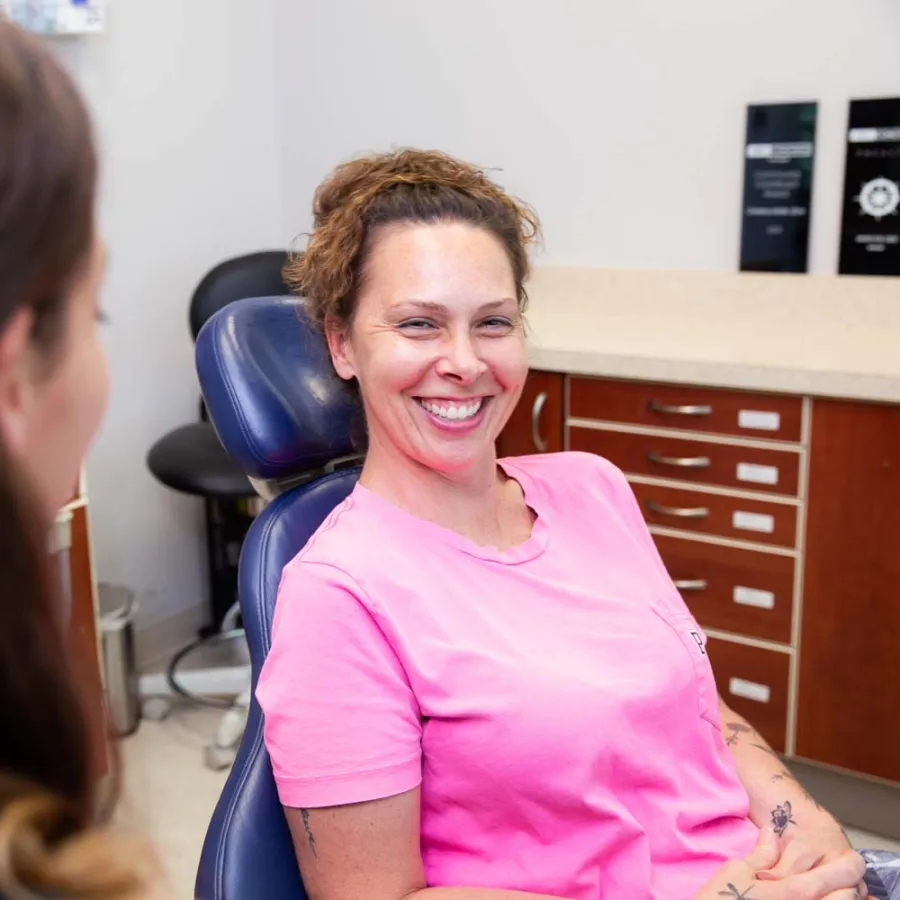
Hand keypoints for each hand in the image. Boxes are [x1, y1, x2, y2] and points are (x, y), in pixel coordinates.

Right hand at [694, 827, 866, 899]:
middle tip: (847, 878)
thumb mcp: (737, 871)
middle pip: (846, 898)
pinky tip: (823, 898)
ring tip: (839, 891)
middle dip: (850, 887)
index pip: (838, 878)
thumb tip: (771, 834)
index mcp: (793, 891)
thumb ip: (761, 854)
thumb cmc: (721, 899)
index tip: (854, 860)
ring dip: (842, 899)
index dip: (850, 867)